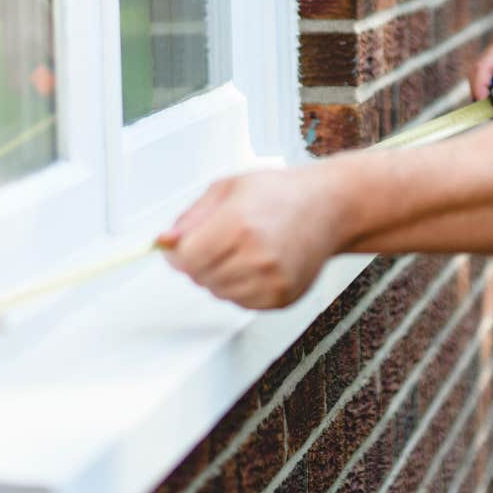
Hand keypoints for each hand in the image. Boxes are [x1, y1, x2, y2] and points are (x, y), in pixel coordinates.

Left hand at [158, 164, 345, 309]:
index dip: (177, 254)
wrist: (328, 208)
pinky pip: (240, 303)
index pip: (187, 259)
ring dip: (218, 276)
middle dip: (199, 261)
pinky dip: (239, 287)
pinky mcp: (282, 298)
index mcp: (239, 225)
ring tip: (241, 249)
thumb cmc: (280, 194)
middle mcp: (257, 257)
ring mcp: (272, 281)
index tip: (179, 246)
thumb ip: (190, 218)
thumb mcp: (227, 189)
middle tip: (218, 240)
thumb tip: (164, 242)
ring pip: (218, 293)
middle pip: (200, 278)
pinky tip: (255, 263)